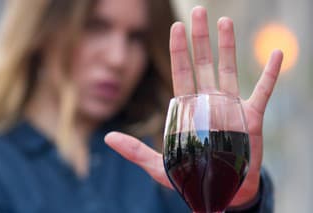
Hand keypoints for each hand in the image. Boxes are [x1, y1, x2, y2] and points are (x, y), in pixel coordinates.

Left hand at [105, 6, 282, 206]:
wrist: (221, 190)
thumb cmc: (191, 176)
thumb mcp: (160, 165)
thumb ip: (135, 150)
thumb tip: (107, 137)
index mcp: (189, 109)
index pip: (181, 73)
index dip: (178, 50)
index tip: (176, 27)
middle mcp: (209, 102)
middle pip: (203, 64)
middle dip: (200, 38)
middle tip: (198, 12)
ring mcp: (231, 107)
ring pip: (229, 70)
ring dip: (227, 46)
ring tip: (224, 20)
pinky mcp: (252, 117)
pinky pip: (264, 90)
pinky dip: (271, 73)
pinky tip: (277, 53)